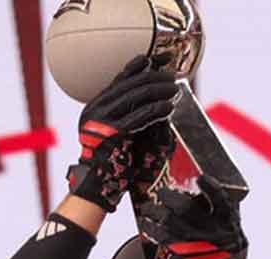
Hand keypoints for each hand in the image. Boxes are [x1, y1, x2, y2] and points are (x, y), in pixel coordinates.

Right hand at [66, 55, 178, 211]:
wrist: (95, 186)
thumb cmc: (110, 161)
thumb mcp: (115, 131)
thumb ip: (127, 113)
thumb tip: (154, 94)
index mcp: (95, 105)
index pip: (121, 77)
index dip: (142, 65)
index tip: (161, 60)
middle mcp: (95, 109)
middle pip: (130, 82)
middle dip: (155, 76)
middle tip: (173, 75)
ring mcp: (102, 120)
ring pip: (136, 96)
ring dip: (159, 90)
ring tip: (175, 88)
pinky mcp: (114, 133)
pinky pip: (140, 116)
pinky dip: (157, 109)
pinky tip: (169, 107)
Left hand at [136, 174, 251, 258]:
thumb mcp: (238, 240)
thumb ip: (227, 221)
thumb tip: (212, 199)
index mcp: (230, 227)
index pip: (221, 201)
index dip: (211, 187)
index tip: (200, 178)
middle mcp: (213, 235)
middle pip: (187, 208)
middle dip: (171, 197)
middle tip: (162, 192)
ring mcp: (197, 249)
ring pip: (170, 223)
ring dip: (155, 213)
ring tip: (148, 209)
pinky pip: (163, 241)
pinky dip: (152, 231)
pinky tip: (147, 225)